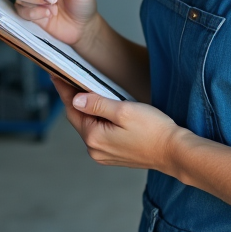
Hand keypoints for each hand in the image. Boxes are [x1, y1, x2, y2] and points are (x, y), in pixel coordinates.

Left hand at [50, 75, 185, 173]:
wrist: (174, 152)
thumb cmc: (154, 130)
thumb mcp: (124, 111)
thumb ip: (97, 104)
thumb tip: (76, 99)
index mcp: (94, 137)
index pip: (72, 109)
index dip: (64, 91)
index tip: (56, 76)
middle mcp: (95, 150)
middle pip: (78, 119)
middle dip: (74, 100)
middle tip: (69, 80)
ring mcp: (104, 155)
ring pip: (88, 127)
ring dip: (86, 111)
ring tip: (85, 92)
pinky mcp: (114, 155)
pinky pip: (98, 135)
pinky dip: (97, 121)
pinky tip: (102, 111)